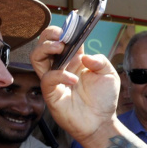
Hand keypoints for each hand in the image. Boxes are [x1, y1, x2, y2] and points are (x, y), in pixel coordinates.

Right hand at [30, 26, 118, 142]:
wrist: (101, 122)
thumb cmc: (104, 99)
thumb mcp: (110, 75)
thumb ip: (101, 61)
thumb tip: (85, 56)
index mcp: (76, 59)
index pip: (63, 38)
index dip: (65, 29)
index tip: (72, 25)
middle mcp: (62, 66)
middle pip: (44, 43)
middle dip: (50, 35)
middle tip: (62, 37)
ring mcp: (55, 79)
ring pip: (36, 57)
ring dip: (45, 48)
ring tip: (60, 48)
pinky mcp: (51, 93)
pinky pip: (47, 79)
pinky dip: (59, 75)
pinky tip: (74, 79)